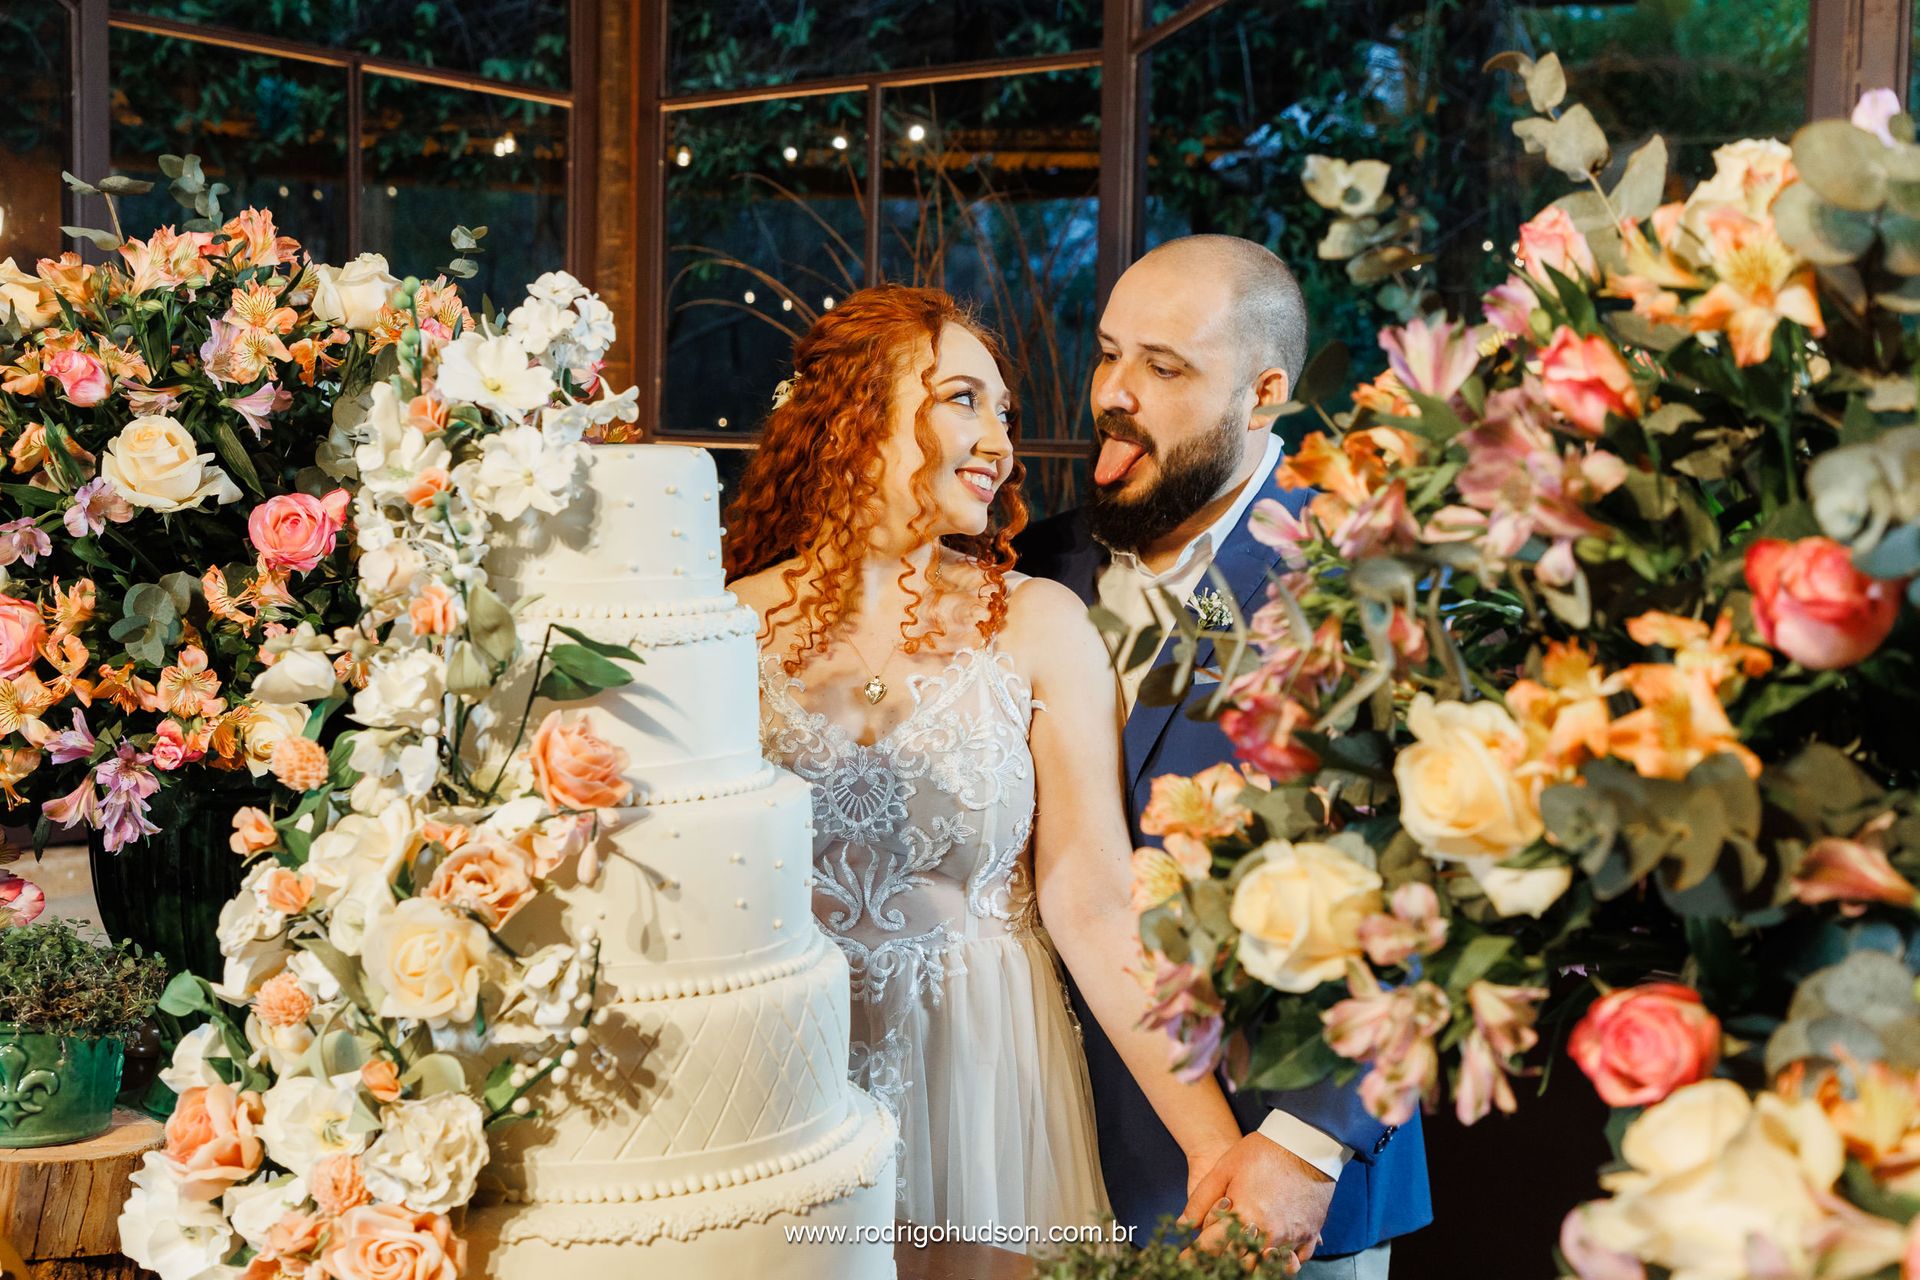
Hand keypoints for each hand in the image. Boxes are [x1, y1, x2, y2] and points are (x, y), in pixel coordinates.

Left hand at [1178, 1133, 1336, 1267]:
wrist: (1305, 1142)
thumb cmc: (1263, 1151)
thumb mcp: (1224, 1168)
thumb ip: (1201, 1200)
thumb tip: (1182, 1224)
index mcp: (1243, 1216)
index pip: (1211, 1248)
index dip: (1194, 1256)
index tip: (1184, 1262)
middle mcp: (1267, 1233)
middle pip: (1238, 1263)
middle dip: (1221, 1262)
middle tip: (1210, 1261)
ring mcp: (1291, 1236)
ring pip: (1264, 1267)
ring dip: (1248, 1265)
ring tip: (1238, 1257)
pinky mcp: (1310, 1234)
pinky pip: (1293, 1262)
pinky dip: (1278, 1264)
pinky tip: (1268, 1255)